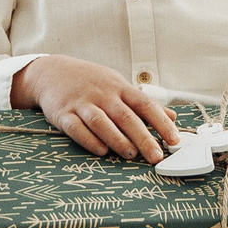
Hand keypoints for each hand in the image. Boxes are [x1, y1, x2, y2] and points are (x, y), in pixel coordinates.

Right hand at [13, 55, 181, 161]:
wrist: (52, 72)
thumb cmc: (91, 82)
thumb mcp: (119, 86)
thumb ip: (144, 103)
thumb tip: (173, 117)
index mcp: (120, 88)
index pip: (146, 105)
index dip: (162, 122)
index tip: (175, 139)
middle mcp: (103, 95)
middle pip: (126, 117)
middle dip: (143, 137)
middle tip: (156, 156)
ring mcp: (83, 104)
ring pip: (102, 122)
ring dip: (117, 139)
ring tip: (131, 155)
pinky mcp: (63, 114)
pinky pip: (76, 128)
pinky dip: (89, 140)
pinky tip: (101, 151)